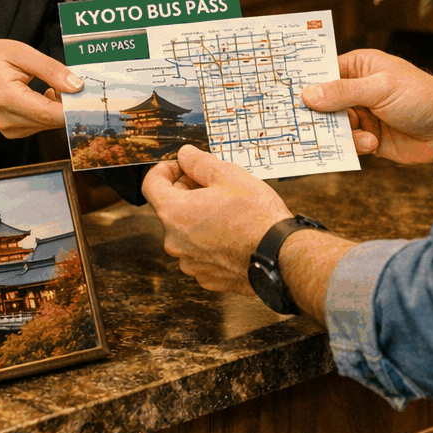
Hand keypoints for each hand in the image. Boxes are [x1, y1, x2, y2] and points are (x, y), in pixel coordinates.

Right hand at [0, 39, 82, 137]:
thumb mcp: (20, 52)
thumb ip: (50, 69)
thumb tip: (76, 85)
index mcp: (4, 96)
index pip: (47, 112)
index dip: (72, 108)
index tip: (91, 98)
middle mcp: (4, 119)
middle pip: (50, 120)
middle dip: (69, 104)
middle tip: (76, 83)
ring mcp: (7, 129)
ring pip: (47, 124)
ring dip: (58, 107)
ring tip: (52, 85)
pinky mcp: (12, 132)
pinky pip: (40, 125)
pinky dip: (48, 112)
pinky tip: (44, 96)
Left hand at [143, 145, 292, 293]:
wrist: (281, 257)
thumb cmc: (257, 217)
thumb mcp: (228, 174)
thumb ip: (199, 162)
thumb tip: (184, 155)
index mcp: (174, 214)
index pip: (151, 184)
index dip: (166, 169)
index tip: (183, 166)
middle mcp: (175, 242)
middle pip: (170, 207)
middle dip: (188, 191)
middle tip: (214, 184)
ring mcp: (190, 262)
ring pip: (186, 231)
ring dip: (200, 216)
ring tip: (228, 209)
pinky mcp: (207, 277)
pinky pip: (200, 251)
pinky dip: (211, 239)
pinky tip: (233, 232)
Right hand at [302, 49, 432, 166]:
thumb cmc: (421, 97)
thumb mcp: (379, 89)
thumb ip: (342, 92)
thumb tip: (307, 94)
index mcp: (359, 67)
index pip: (323, 72)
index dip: (306, 83)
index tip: (286, 95)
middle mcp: (357, 90)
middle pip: (323, 102)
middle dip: (318, 114)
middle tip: (305, 124)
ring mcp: (362, 115)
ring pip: (333, 126)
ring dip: (343, 133)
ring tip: (362, 135)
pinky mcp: (368, 138)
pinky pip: (347, 143)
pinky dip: (355, 145)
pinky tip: (372, 144)